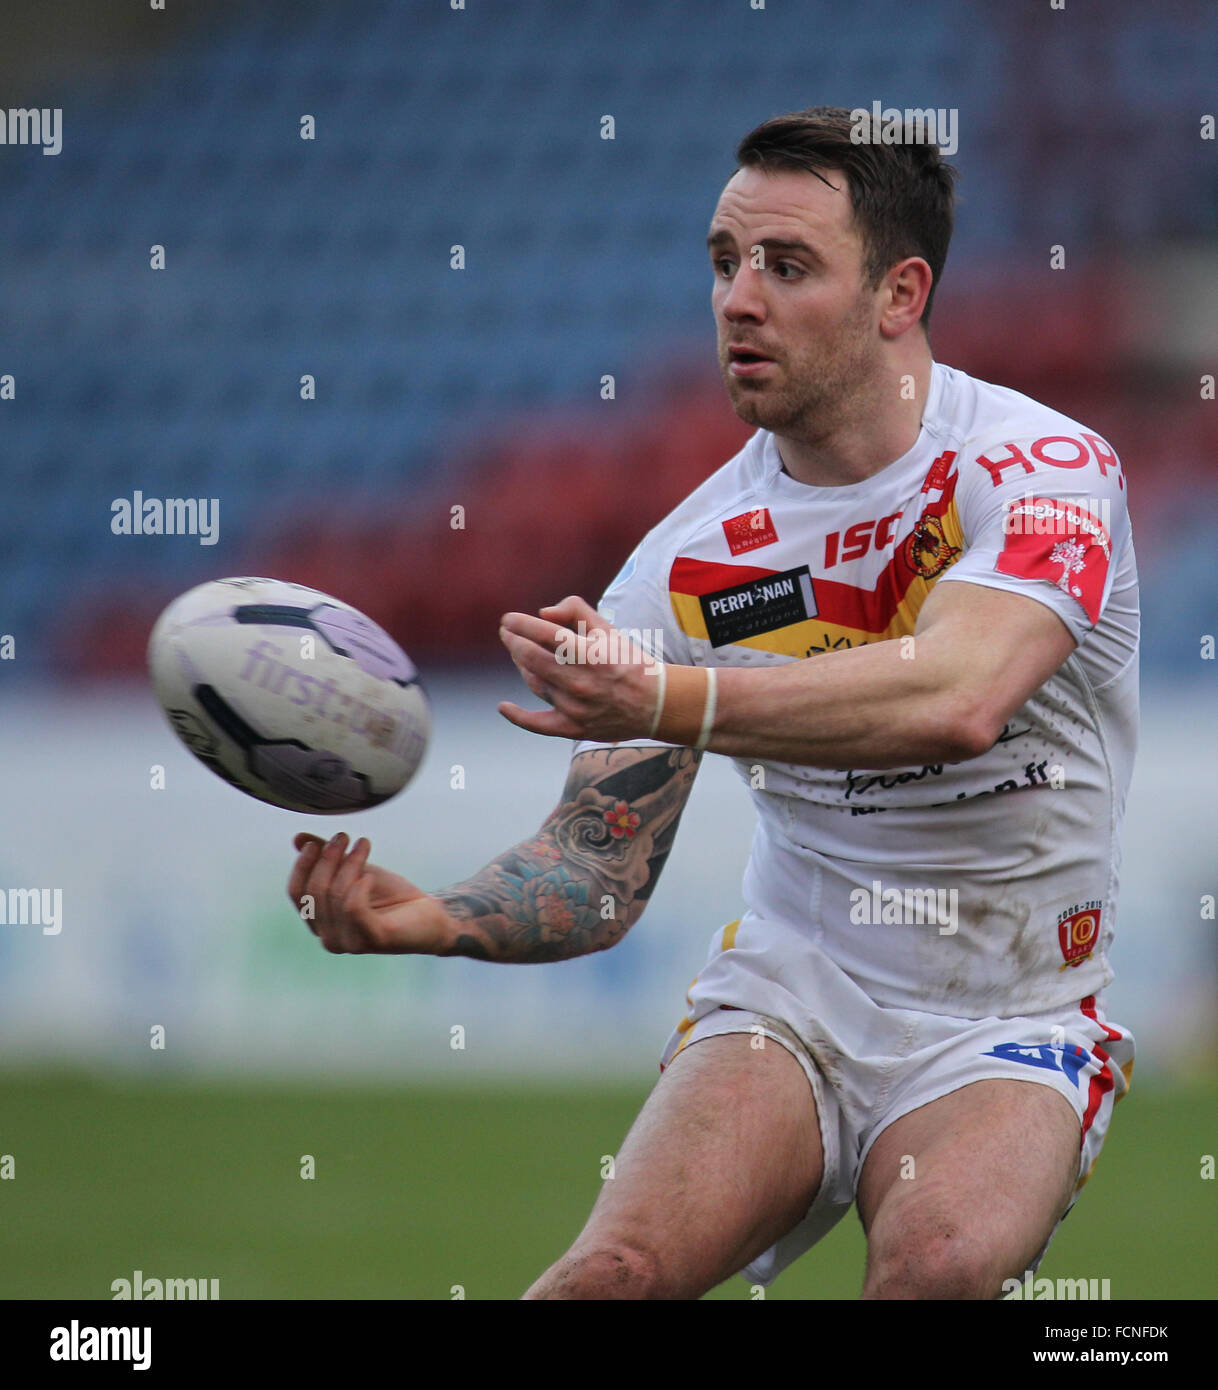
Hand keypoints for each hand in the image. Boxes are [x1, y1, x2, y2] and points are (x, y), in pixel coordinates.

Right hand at [287, 832, 453, 953]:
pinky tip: (371, 875)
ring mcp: (349, 943)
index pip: (297, 893)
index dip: (302, 865)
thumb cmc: (390, 896)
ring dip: (350, 863)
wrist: (429, 915)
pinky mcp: (373, 939)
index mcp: (320, 923)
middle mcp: (329, 937)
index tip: (315, 842)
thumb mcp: (355, 870)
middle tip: (344, 836)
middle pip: (314, 892)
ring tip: (363, 844)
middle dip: (328, 859)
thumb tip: (298, 838)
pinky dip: (360, 886)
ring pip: (336, 895)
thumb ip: (327, 857)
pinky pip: (354, 907)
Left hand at [497, 595, 660, 740]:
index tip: (508, 619)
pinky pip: (538, 724)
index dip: (521, 624)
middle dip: (513, 641)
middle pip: (532, 658)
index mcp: (591, 655)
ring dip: (521, 665)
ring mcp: (575, 708)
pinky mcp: (573, 728)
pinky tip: (503, 707)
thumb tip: (543, 615)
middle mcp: (581, 682)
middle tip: (506, 632)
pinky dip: (518, 716)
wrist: (655, 704)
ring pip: (535, 683)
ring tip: (519, 652)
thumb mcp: (608, 629)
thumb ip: (576, 611)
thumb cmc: (628, 661)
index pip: (545, 634)